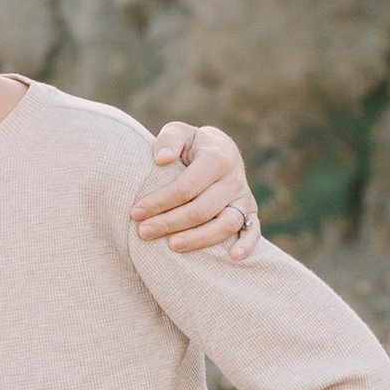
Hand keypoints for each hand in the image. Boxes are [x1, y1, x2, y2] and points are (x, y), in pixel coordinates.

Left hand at [131, 121, 259, 257]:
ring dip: (199, 239)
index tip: (136, 212)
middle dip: (170, 223)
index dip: (160, 201)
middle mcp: (233, 179)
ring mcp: (244, 198)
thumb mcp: (179, 132)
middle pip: (202, 209)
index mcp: (216, 158)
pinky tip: (232, 257)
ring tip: (172, 246)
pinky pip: (253, 231)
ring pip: (226, 224)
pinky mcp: (250, 213)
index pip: (186, 186)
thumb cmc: (191, 145)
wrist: (220, 150)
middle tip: (143, 232)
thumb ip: (168, 139)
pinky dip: (247, 245)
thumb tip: (161, 159)